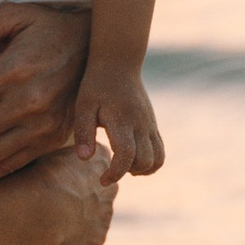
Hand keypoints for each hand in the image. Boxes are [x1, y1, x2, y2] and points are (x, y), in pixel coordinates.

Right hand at [24, 148, 115, 244]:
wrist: (39, 210)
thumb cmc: (37, 177)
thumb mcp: (49, 154)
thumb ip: (63, 158)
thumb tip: (57, 162)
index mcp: (100, 159)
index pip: (93, 163)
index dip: (72, 172)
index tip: (56, 178)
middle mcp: (111, 186)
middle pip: (98, 191)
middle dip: (82, 196)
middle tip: (55, 201)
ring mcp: (106, 214)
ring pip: (93, 216)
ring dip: (78, 218)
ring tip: (51, 219)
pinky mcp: (98, 238)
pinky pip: (86, 238)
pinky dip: (73, 239)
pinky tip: (55, 235)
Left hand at [74, 68, 162, 182]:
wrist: (119, 64)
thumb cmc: (96, 86)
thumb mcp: (83, 106)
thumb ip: (84, 132)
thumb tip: (85, 159)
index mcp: (122, 120)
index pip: (126, 155)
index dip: (116, 172)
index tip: (102, 179)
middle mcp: (140, 124)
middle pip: (145, 161)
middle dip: (127, 172)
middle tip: (109, 170)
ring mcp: (150, 125)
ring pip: (157, 159)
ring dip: (142, 169)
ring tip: (123, 166)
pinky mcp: (153, 125)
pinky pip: (160, 151)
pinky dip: (150, 162)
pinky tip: (132, 159)